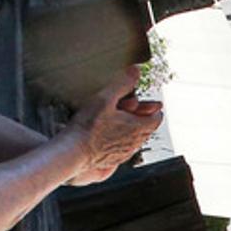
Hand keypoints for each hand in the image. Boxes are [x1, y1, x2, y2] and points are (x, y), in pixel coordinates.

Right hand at [70, 63, 161, 177]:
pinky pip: (122, 148)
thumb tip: (135, 70)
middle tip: (134, 108)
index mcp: (138, 127)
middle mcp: (135, 143)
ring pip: (135, 139)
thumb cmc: (88, 127)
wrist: (73, 152)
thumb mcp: (105, 98)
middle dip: (142, 117)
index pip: (157, 118)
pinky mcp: (113, 160)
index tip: (150, 103)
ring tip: (120, 120)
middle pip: (147, 129)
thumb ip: (122, 83)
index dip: (153, 108)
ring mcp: (124, 153)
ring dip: (131, 129)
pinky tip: (108, 134)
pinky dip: (120, 140)